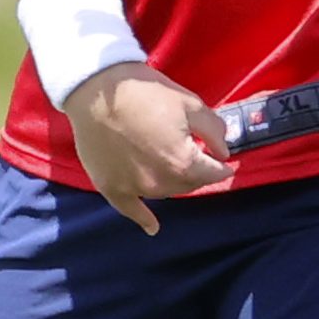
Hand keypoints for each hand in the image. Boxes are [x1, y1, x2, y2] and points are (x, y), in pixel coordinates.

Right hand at [67, 64, 231, 233]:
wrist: (96, 90)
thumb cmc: (144, 92)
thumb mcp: (190, 103)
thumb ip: (214, 131)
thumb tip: (222, 152)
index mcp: (183, 163)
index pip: (214, 173)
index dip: (221, 165)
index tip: (223, 160)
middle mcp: (160, 182)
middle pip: (190, 184)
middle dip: (197, 172)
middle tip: (194, 157)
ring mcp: (133, 188)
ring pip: (165, 192)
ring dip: (173, 182)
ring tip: (170, 167)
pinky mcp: (111, 187)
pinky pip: (131, 210)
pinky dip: (143, 218)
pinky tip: (152, 227)